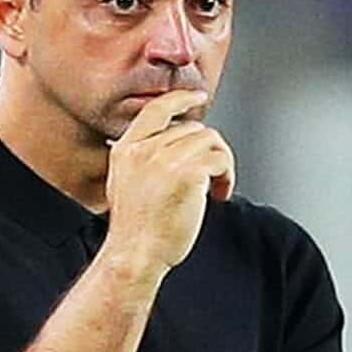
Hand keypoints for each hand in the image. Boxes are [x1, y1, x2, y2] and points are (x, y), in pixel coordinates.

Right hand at [105, 89, 235, 274]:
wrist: (135, 255)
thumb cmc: (135, 231)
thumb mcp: (124, 185)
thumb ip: (142, 161)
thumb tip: (173, 146)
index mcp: (127, 150)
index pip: (157, 110)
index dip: (181, 99)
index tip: (198, 96)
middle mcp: (145, 149)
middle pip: (193, 129)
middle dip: (208, 151)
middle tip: (211, 177)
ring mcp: (166, 158)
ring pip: (210, 141)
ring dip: (221, 164)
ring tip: (215, 189)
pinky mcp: (188, 172)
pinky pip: (220, 159)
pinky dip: (227, 176)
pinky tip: (218, 195)